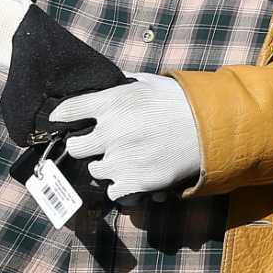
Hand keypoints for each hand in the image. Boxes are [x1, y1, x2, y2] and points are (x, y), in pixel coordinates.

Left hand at [57, 74, 202, 203]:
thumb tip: (111, 80)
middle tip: (98, 145)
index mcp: (113, 102)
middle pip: (76, 146)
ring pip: (95, 171)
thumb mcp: (151, 83)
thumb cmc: (182, 103)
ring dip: (106, 167)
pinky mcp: (135, 181)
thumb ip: (125, 83)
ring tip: (125, 161)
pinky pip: (113, 192)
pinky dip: (122, 188)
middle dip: (85, 145)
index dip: (62, 116)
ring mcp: (122, 159)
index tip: (60, 121)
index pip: (68, 110)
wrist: (212, 128)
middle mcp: (111, 131)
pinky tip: (135, 178)